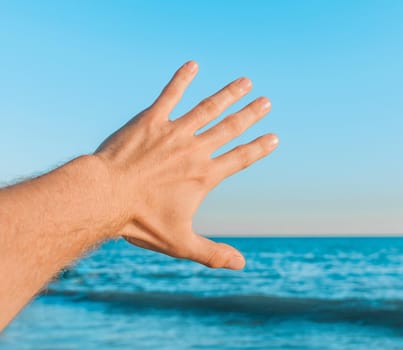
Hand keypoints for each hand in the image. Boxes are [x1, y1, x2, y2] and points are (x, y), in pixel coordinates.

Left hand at [95, 61, 277, 269]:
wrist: (104, 198)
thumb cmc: (140, 222)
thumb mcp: (181, 243)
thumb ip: (213, 253)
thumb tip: (242, 265)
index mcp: (204, 176)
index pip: (240, 158)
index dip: (259, 148)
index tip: (274, 137)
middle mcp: (195, 150)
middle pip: (230, 128)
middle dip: (251, 114)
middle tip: (266, 101)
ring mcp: (174, 132)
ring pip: (208, 108)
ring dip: (228, 94)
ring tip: (245, 81)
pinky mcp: (150, 120)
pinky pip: (170, 95)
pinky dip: (182, 79)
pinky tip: (192, 65)